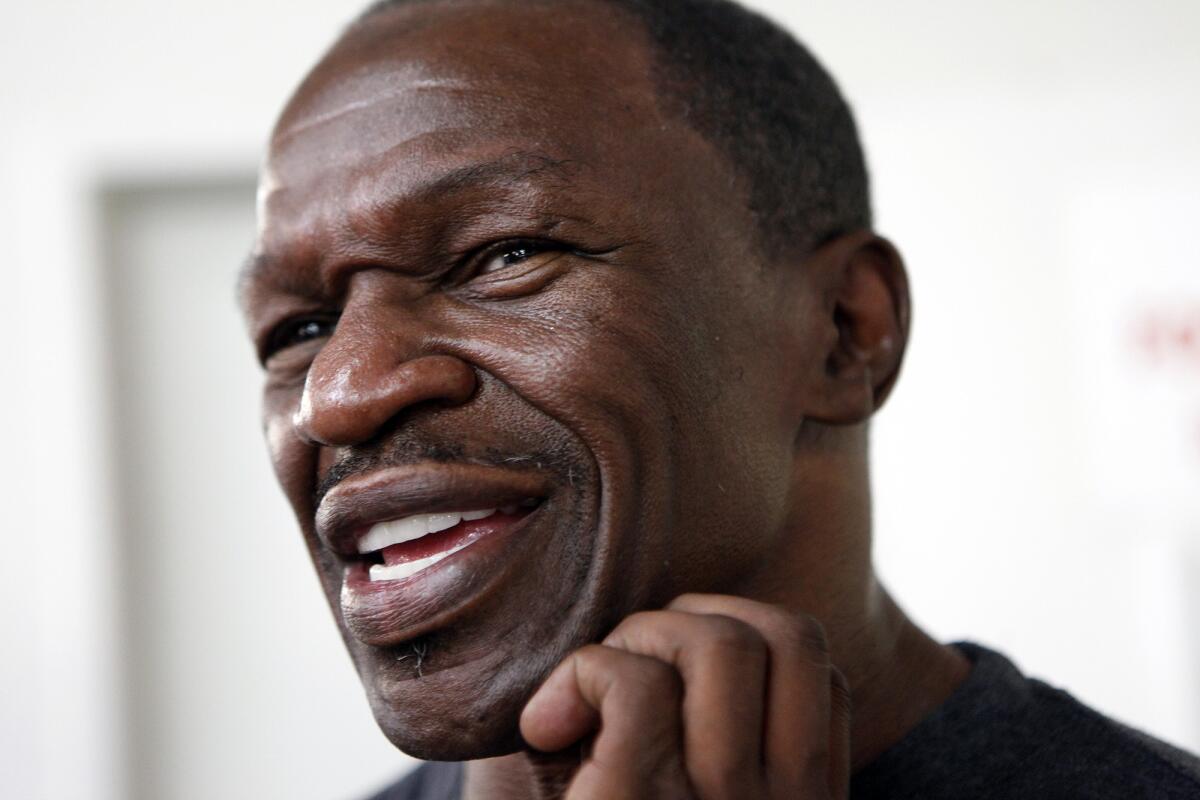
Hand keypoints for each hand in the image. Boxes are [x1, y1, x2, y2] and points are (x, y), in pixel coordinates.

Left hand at [519, 594, 851, 798]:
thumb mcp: (684, 785)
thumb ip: (715, 724)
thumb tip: (687, 616)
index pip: (820, 666)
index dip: (739, 632)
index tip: (670, 672)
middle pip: (783, 634)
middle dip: (685, 622)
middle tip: (618, 678)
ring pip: (719, 643)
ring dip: (633, 642)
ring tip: (581, 706)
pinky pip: (637, 683)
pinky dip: (581, 675)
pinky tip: (543, 727)